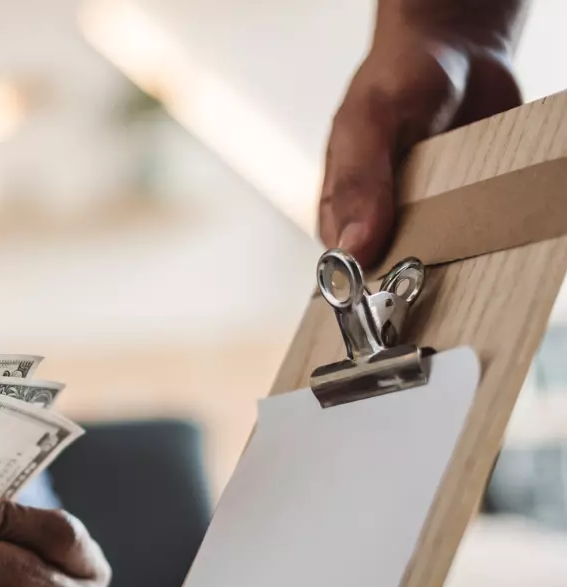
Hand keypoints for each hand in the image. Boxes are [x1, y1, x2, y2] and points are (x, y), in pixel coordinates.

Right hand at [320, 28, 520, 264]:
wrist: (458, 46)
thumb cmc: (397, 76)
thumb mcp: (369, 121)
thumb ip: (359, 182)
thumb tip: (352, 249)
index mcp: (342, 208)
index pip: (348, 270)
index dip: (370, 287)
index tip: (396, 290)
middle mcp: (381, 218)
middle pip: (398, 271)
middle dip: (420, 272)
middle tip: (440, 259)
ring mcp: (426, 213)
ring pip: (440, 256)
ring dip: (460, 250)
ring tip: (468, 230)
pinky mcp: (465, 204)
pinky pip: (478, 231)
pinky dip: (489, 228)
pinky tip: (494, 217)